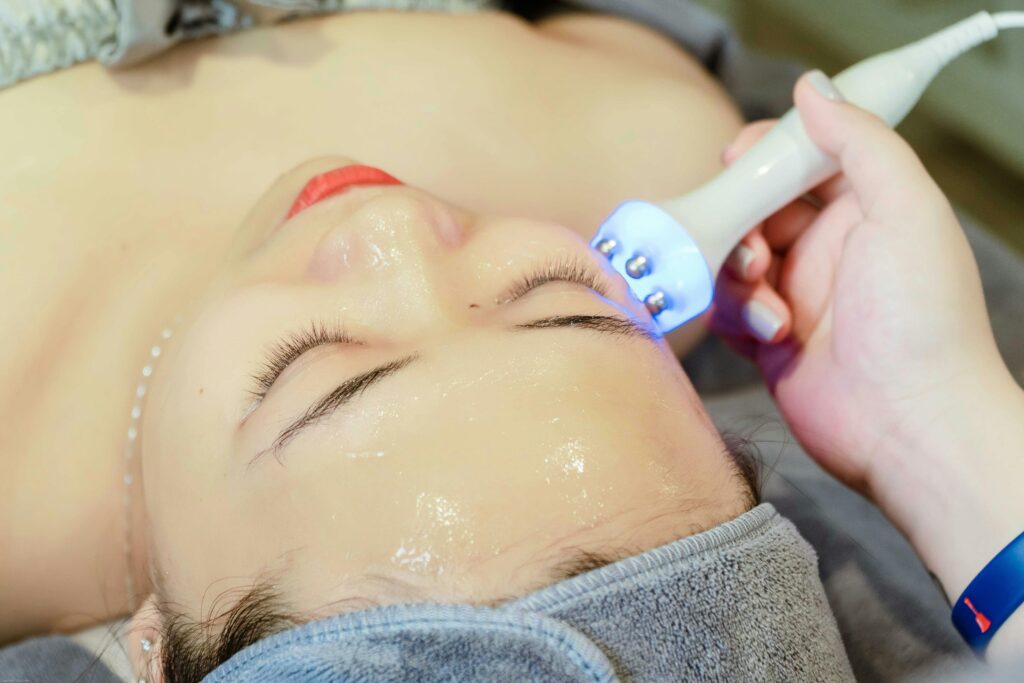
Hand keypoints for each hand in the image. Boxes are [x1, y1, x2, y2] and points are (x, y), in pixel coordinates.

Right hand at [707, 71, 1013, 497]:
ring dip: (737, 274)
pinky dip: (737, 317)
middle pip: (753, 206)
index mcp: (863, 207)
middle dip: (737, 218)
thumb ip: (859, 142)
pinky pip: (727, 309)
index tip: (738, 161)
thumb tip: (811, 87)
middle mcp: (827, 246)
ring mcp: (796, 293)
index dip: (763, 155)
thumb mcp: (904, 211)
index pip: (798, 157)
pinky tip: (770, 335)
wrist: (911, 426)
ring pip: (730, 257)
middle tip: (746, 241)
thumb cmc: (923, 321)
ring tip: (767, 301)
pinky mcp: (768, 338)